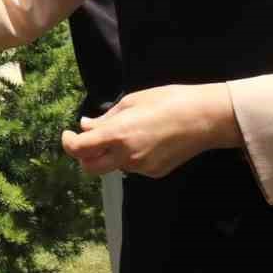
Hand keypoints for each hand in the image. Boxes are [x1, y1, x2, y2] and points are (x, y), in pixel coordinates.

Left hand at [61, 83, 242, 177]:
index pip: (79, 149)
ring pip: (113, 166)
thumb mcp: (130, 102)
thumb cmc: (167, 101)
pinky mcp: (156, 172)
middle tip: (88, 140)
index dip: (68, 143)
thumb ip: (105, 118)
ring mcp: (142, 167)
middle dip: (84, 156)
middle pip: (90, 168)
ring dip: (110, 153)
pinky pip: (133, 167)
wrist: (204, 117)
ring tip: (128, 131)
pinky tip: (146, 139)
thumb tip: (86, 126)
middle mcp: (126, 156)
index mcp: (117, 135)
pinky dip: (130, 156)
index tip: (69, 134)